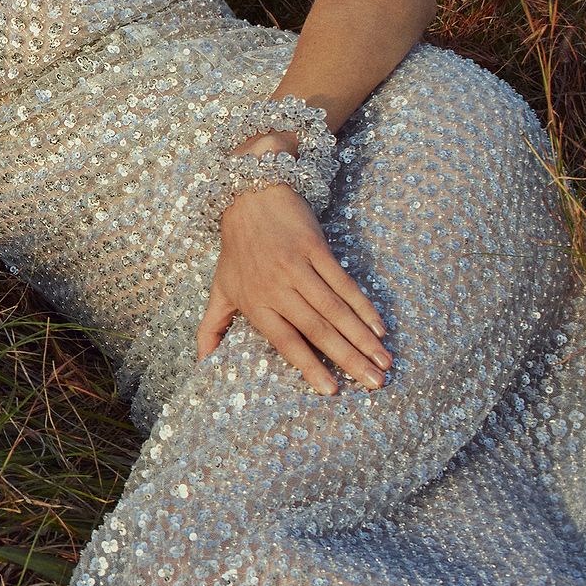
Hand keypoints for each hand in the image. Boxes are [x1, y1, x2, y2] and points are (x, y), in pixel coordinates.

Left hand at [198, 182, 391, 394]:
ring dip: (362, 337)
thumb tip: (202, 363)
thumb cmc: (236, 249)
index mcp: (253, 302)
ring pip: (335, 309)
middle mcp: (275, 287)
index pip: (284, 341)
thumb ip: (211, 328)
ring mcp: (296, 266)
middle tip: (375, 384)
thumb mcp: (219, 289)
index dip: (308, 365)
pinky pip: (344, 283)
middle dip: (347, 358)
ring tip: (384, 362)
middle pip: (316, 329)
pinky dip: (363, 306)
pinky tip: (379, 326)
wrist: (249, 195)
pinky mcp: (315, 248)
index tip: (331, 390)